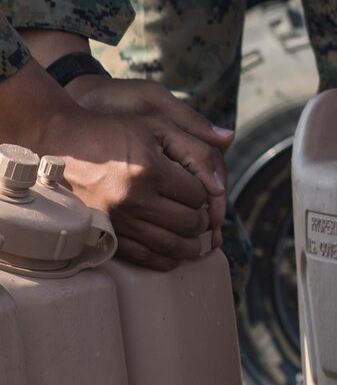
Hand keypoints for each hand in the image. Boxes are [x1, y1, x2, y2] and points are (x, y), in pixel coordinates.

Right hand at [3, 63, 227, 270]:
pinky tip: (175, 252)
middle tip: (202, 216)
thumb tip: (230, 143)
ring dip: (192, 246)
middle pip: (189, 223)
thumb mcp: (156, 125)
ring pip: (171, 246)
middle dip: (202, 221)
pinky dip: (166, 259)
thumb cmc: (113, 131)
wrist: (59, 143)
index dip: (206, 193)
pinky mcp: (103, 234)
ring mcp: (117, 221)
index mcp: (151, 170)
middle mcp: (134, 199)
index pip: (199, 195)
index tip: (199, 190)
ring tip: (196, 238)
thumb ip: (195, 141)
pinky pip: (144, 258)